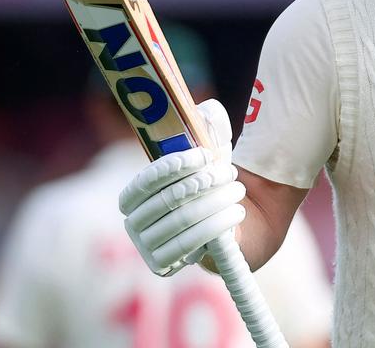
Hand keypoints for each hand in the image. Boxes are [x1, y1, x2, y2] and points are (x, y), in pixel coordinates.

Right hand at [119, 99, 246, 275]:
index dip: (171, 168)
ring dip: (216, 203)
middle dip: (205, 184)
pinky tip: (236, 213)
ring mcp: (148, 246)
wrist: (239, 223)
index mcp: (135, 194)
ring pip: (183, 221)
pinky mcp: (166, 265)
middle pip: (168, 200)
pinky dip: (217, 225)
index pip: (145, 181)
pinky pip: (192, 245)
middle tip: (231, 175)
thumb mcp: (211, 154)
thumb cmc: (216, 186)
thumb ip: (207, 128)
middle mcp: (134, 222)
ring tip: (238, 192)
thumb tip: (206, 108)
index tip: (203, 155)